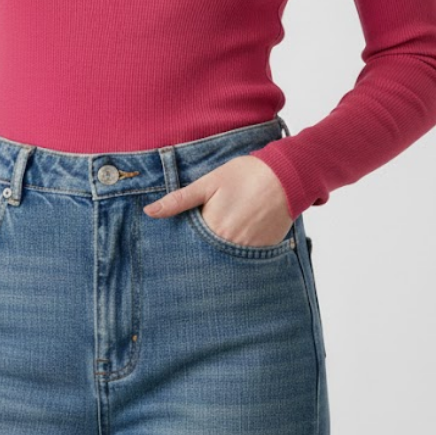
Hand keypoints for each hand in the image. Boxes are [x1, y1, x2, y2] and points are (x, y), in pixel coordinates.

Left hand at [143, 153, 292, 247]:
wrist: (286, 176)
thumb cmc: (245, 174)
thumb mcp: (208, 183)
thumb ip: (179, 200)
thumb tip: (149, 212)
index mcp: (212, 228)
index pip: (188, 246)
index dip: (181, 244)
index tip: (172, 248)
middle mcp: (229, 245)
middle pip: (207, 255)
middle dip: (199, 252)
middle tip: (199, 244)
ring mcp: (249, 250)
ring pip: (226, 259)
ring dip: (218, 254)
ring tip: (218, 243)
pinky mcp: (265, 250)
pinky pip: (246, 259)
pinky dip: (239, 253)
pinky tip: (238, 240)